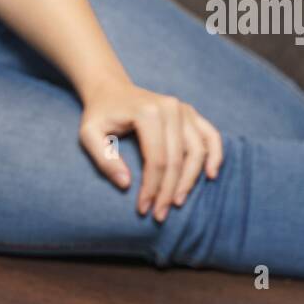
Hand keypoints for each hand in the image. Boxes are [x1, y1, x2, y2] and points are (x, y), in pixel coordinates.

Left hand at [78, 81, 223, 221]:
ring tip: (177, 202)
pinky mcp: (190, 112)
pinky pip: (210, 135)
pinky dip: (215, 154)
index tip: (144, 209)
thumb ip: (104, 159)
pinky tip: (210, 175)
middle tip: (160, 214)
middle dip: (168, 190)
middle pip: (177, 158)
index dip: (152, 187)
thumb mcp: (88, 134)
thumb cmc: (99, 114)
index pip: (156, 159)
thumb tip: (126, 184)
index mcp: (147, 113)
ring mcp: (183, 109)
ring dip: (190, 180)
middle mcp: (170, 108)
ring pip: (197, 151)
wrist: (110, 89)